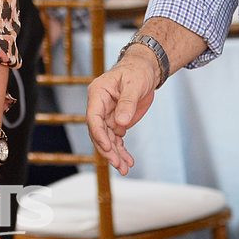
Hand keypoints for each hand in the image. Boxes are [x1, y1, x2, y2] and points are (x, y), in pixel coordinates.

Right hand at [86, 55, 158, 174]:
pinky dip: (121, 150)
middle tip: (118, 164)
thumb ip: (127, 102)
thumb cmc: (137, 71)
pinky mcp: (117, 121)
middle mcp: (99, 105)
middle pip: (98, 132)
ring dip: (115, 154)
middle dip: (107, 149)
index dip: (99, 134)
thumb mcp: (134, 84)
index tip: (108, 148)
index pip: (93, 117)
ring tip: (125, 168)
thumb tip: (121, 123)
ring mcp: (108, 115)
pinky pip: (116, 139)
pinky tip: (128, 161)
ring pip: (107, 138)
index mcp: (98, 93)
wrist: (145, 70)